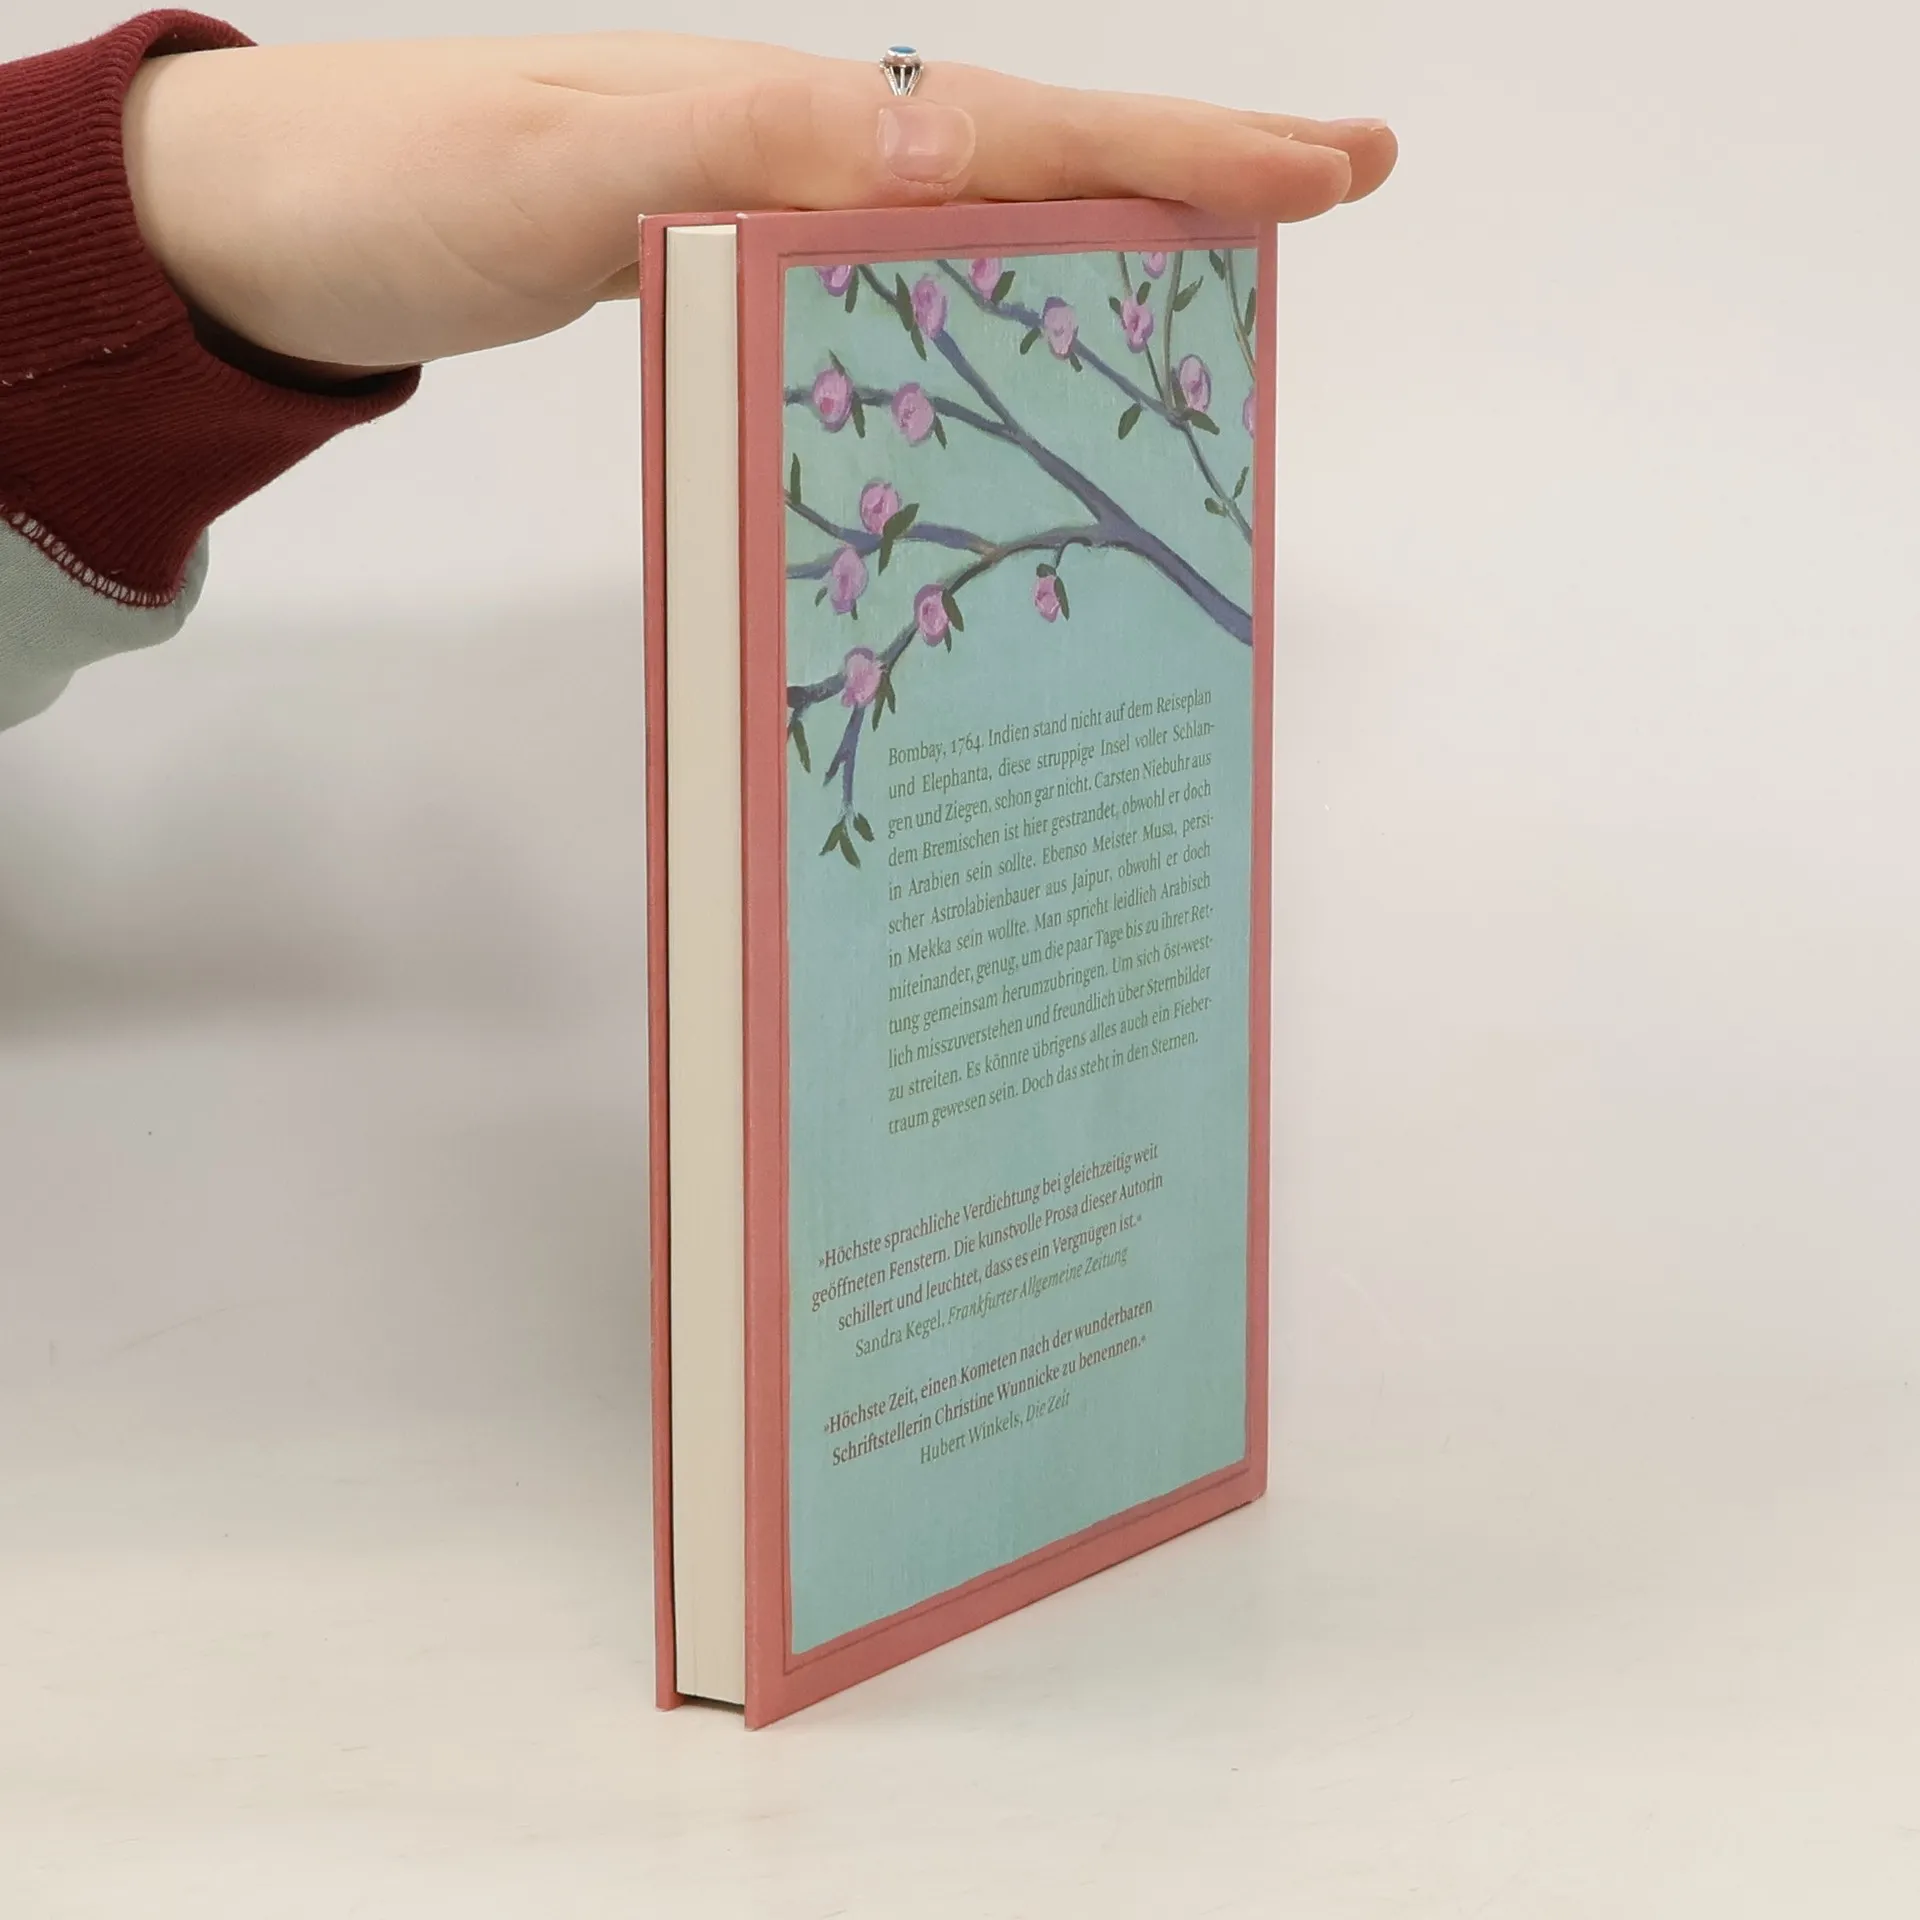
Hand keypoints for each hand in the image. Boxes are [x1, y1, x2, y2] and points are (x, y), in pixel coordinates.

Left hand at [122, 34, 1395, 376]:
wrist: (273, 223)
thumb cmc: (404, 187)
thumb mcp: (567, 171)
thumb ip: (741, 156)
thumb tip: (935, 152)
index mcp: (785, 115)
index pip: (1017, 127)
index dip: (1177, 150)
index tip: (1323, 169)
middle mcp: (796, 146)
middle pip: (1031, 151)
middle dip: (1191, 166)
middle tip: (1334, 185)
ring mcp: (764, 202)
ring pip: (977, 212)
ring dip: (1110, 229)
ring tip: (1224, 264)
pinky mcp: (725, 260)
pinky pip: (898, 275)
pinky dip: (991, 296)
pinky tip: (1018, 333)